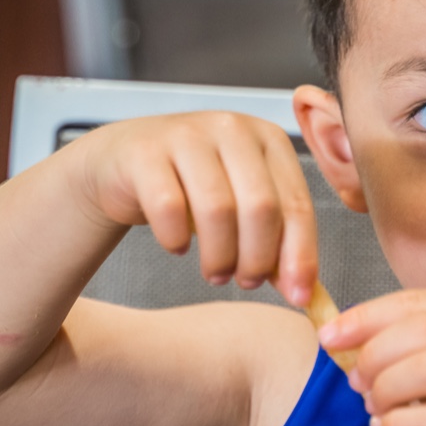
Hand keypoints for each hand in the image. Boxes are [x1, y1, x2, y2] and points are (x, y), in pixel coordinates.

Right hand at [70, 112, 318, 306]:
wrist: (123, 162)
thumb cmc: (190, 186)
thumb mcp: (241, 205)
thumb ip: (274, 242)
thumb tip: (302, 290)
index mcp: (268, 138)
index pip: (296, 203)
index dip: (301, 254)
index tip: (299, 296)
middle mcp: (231, 128)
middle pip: (261, 207)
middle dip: (257, 258)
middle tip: (245, 282)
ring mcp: (186, 135)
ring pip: (217, 210)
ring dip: (219, 256)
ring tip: (215, 273)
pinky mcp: (144, 152)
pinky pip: (169, 208)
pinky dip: (176, 238)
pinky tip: (177, 245)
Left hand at [320, 289, 425, 425]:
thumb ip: (421, 343)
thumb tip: (345, 338)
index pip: (419, 302)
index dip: (366, 317)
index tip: (329, 337)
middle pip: (419, 332)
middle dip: (373, 356)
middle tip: (357, 382)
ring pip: (423, 371)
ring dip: (384, 390)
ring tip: (376, 407)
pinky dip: (397, 424)